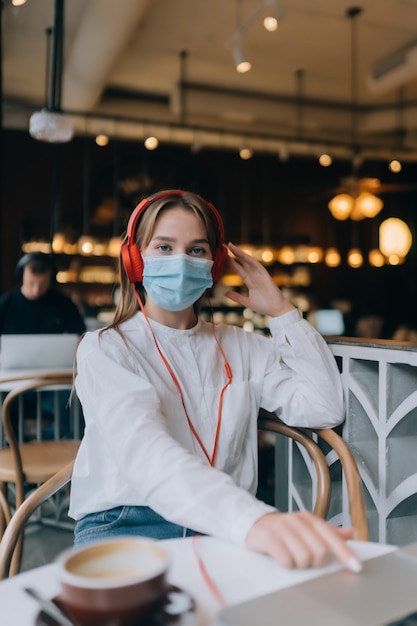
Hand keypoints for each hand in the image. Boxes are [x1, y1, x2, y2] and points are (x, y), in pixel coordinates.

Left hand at [225, 242, 294, 316]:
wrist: (276, 310)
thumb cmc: (264, 306)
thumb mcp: (247, 302)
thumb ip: (237, 297)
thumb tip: (225, 293)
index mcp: (250, 282)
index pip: (240, 269)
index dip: (232, 263)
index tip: (224, 257)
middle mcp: (254, 276)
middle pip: (243, 263)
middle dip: (235, 254)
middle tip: (226, 246)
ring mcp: (260, 275)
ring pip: (249, 262)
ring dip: (241, 254)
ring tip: (232, 246)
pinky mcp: (265, 276)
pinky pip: (257, 266)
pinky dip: (250, 260)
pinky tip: (243, 254)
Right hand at [246, 511, 361, 571]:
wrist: (255, 524)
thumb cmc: (285, 530)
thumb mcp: (307, 528)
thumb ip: (330, 532)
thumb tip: (351, 533)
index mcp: (309, 519)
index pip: (332, 537)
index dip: (345, 553)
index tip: (356, 567)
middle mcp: (297, 521)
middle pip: (320, 551)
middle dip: (315, 561)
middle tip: (305, 558)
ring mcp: (282, 528)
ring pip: (304, 558)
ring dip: (299, 564)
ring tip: (292, 557)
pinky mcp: (268, 538)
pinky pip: (286, 560)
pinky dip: (286, 564)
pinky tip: (282, 558)